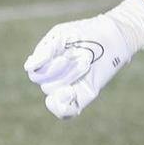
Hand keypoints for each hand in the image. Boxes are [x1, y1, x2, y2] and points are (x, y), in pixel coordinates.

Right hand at [23, 0, 143, 119]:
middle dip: (60, 70)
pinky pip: (67, 112)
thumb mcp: (62, 35)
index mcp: (48, 63)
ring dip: (68, 78)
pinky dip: (62, 107)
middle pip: (45, 84)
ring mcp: (70, 87)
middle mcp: (57, 76)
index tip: (59, 56)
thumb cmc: (86, 33)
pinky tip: (69, 92)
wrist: (114, 36)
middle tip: (80, 56)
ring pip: (53, 94)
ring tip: (86, 63)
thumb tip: (29, 66)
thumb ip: (45, 50)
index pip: (35, 74)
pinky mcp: (85, 94)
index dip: (41, 67)